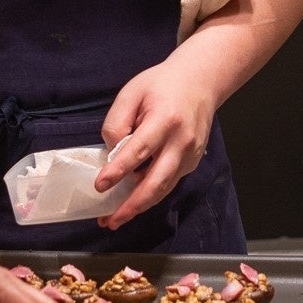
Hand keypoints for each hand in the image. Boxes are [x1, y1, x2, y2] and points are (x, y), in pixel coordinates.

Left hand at [94, 62, 215, 229]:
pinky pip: (168, 183)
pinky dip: (150, 194)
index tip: (101, 186)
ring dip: (139, 207)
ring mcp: (190, 155)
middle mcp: (181, 141)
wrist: (200, 82)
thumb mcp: (132, 93)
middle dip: (132, 205)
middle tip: (110, 220)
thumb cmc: (162, 85)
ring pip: (163, 189)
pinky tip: (133, 200)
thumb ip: (117, 123)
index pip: (139, 151)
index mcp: (165, 120)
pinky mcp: (192, 162)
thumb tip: (112, 155)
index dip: (118, 171)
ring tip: (116, 218)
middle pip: (156, 182)